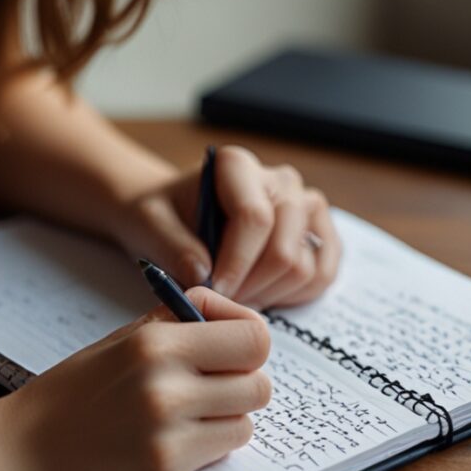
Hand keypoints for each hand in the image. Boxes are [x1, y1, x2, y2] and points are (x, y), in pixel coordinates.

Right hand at [0, 287, 270, 470]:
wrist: (20, 448)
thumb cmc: (71, 391)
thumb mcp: (121, 339)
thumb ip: (178, 324)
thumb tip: (233, 322)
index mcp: (155, 340)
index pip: (254, 335)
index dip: (248, 341)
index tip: (230, 349)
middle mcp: (166, 380)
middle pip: (259, 381)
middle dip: (242, 383)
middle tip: (211, 387)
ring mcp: (168, 427)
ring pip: (248, 417)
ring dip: (229, 416)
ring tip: (192, 414)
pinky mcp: (165, 466)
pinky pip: (226, 449)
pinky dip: (213, 444)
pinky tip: (180, 438)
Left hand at [112, 145, 341, 308]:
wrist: (173, 215)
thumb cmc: (161, 216)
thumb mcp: (148, 225)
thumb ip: (172, 247)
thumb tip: (204, 275)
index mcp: (237, 166)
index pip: (253, 219)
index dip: (234, 264)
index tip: (211, 293)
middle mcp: (280, 180)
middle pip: (284, 249)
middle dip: (249, 287)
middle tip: (219, 304)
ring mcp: (305, 206)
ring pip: (304, 268)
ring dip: (267, 295)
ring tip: (233, 299)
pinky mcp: (319, 233)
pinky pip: (322, 275)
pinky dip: (292, 296)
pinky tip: (260, 295)